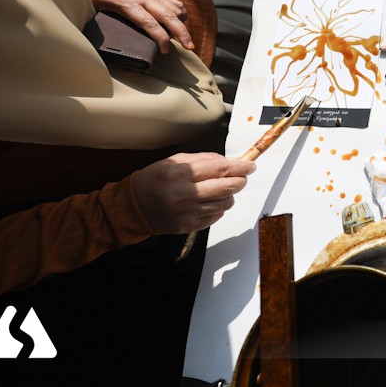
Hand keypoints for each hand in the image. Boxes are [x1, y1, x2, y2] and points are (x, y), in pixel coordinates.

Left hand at [88, 0, 193, 52]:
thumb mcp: (96, 7)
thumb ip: (103, 23)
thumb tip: (103, 41)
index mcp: (127, 4)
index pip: (150, 23)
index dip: (161, 38)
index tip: (165, 50)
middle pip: (169, 17)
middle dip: (182, 33)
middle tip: (190, 47)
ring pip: (175, 9)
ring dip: (183, 24)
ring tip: (185, 37)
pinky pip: (174, 1)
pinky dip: (181, 12)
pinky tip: (181, 21)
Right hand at [133, 153, 254, 233]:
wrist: (134, 207)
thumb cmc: (155, 179)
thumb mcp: (174, 160)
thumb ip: (203, 159)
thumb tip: (230, 161)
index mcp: (180, 174)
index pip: (220, 169)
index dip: (240, 167)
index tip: (251, 165)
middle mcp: (184, 194)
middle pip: (227, 187)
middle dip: (241, 180)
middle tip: (242, 176)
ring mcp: (187, 213)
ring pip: (225, 203)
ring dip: (229, 195)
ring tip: (220, 189)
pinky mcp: (189, 226)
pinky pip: (216, 217)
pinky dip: (218, 208)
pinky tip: (209, 202)